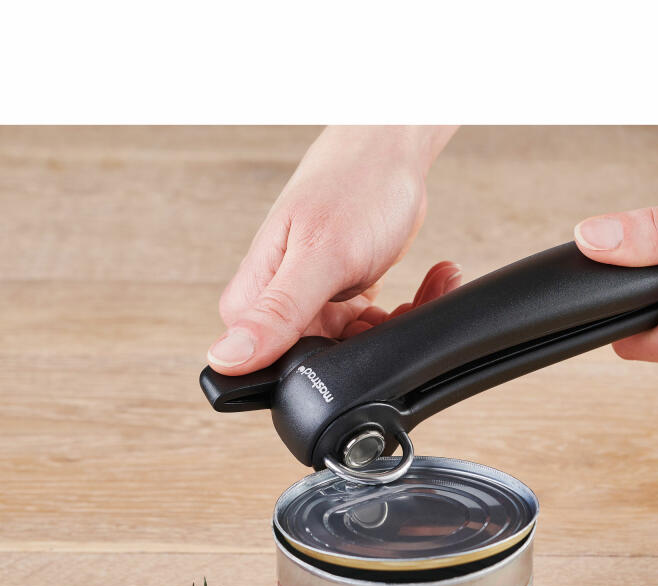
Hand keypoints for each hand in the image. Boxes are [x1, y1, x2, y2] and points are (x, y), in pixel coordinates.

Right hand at [209, 125, 456, 373]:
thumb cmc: (354, 186)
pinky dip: (405, 311)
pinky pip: (374, 328)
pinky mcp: (342, 298)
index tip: (360, 338)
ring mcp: (312, 302)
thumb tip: (226, 358)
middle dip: (374, 341)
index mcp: (256, 298)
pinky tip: (430, 281)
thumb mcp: (320, 257)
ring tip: (431, 285)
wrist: (391, 148)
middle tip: (404, 308)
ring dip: (400, 322)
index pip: (273, 367)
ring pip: (356, 347)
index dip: (324, 366)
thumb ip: (278, 312)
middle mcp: (278, 304)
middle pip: (324, 361)